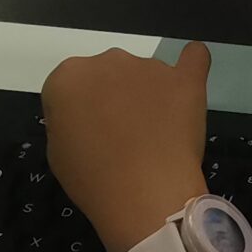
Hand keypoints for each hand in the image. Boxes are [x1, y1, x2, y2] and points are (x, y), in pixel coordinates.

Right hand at [42, 43, 212, 251]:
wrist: (144, 193)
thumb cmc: (94, 180)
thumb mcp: (58, 155)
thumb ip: (66, 122)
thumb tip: (84, 118)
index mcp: (69, 76)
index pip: (69, 89)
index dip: (78, 115)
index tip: (87, 139)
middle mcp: (107, 60)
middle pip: (108, 75)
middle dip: (112, 100)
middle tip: (119, 138)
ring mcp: (148, 66)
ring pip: (144, 74)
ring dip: (146, 96)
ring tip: (153, 137)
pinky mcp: (184, 78)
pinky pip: (194, 57)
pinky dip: (190, 65)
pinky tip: (186, 82)